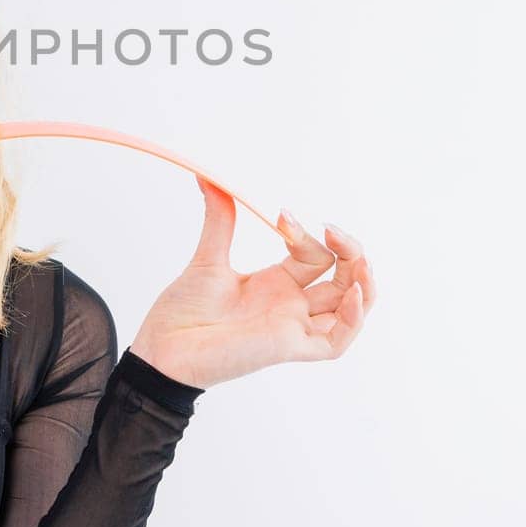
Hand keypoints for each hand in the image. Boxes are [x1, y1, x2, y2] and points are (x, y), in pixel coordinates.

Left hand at [128, 175, 376, 389]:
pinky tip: (350, 293)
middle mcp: (290, 306)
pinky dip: (352, 319)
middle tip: (334, 229)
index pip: (315, 256)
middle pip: (343, 279)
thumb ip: (220, 220)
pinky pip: (335, 342)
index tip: (280, 216)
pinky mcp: (288, 348)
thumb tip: (208, 178)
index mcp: (277, 284)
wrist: (162, 347)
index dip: (306, 234)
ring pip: (349, 310)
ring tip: (360, 258)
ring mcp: (292, 328)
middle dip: (350, 252)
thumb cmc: (183, 312)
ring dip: (362, 283)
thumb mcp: (208, 258)